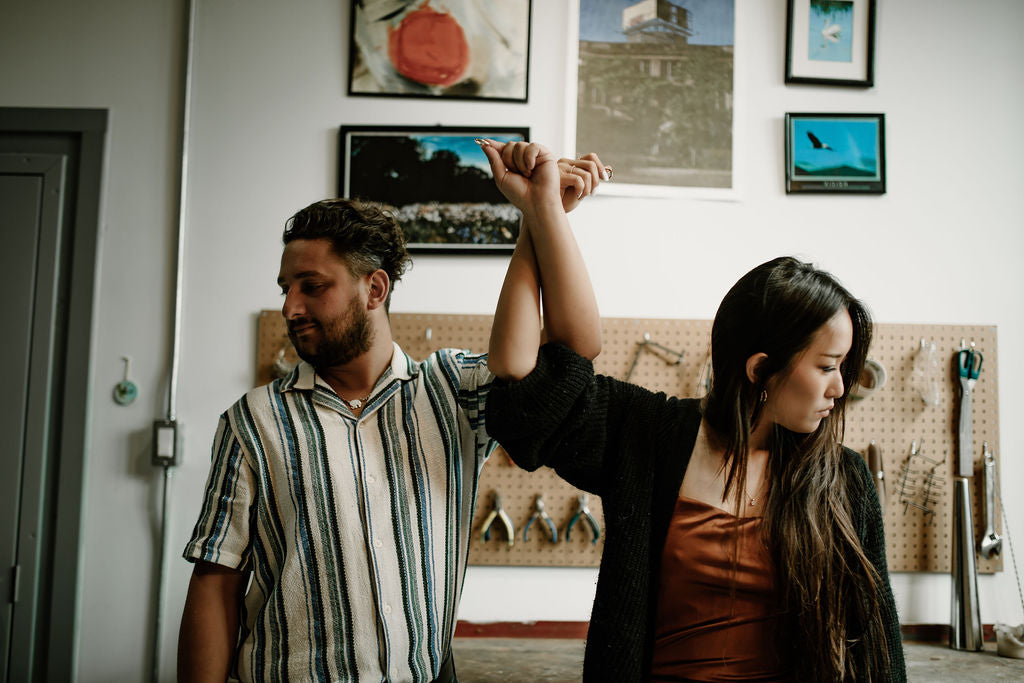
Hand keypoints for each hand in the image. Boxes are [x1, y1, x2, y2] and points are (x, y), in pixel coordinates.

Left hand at [480, 141, 610, 215]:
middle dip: (508, 160)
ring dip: (519, 162)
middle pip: (509, 145)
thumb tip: (485, 145)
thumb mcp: (501, 178)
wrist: (536, 203)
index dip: (493, 145)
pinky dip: (529, 157)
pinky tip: (532, 169)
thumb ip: (494, 161)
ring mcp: (534, 156)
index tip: (483, 142)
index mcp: (513, 164)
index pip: (502, 150)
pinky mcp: (545, 154)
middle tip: (517, 174)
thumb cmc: (520, 195)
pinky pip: (532, 146)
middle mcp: (523, 158)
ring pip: (519, 145)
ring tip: (527, 174)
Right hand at [557, 153, 610, 212]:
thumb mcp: (583, 187)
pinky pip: (579, 180)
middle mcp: (565, 163)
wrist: (549, 210)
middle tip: (593, 193)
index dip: (601, 167)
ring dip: (589, 189)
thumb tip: (608, 168)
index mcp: (571, 164)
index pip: (591, 157)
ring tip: (582, 196)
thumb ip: (593, 177)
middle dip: (596, 181)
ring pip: (586, 174)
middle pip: (591, 164)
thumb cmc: (564, 200)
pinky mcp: (558, 176)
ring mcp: (561, 168)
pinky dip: (582, 190)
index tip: (605, 179)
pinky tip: (577, 196)